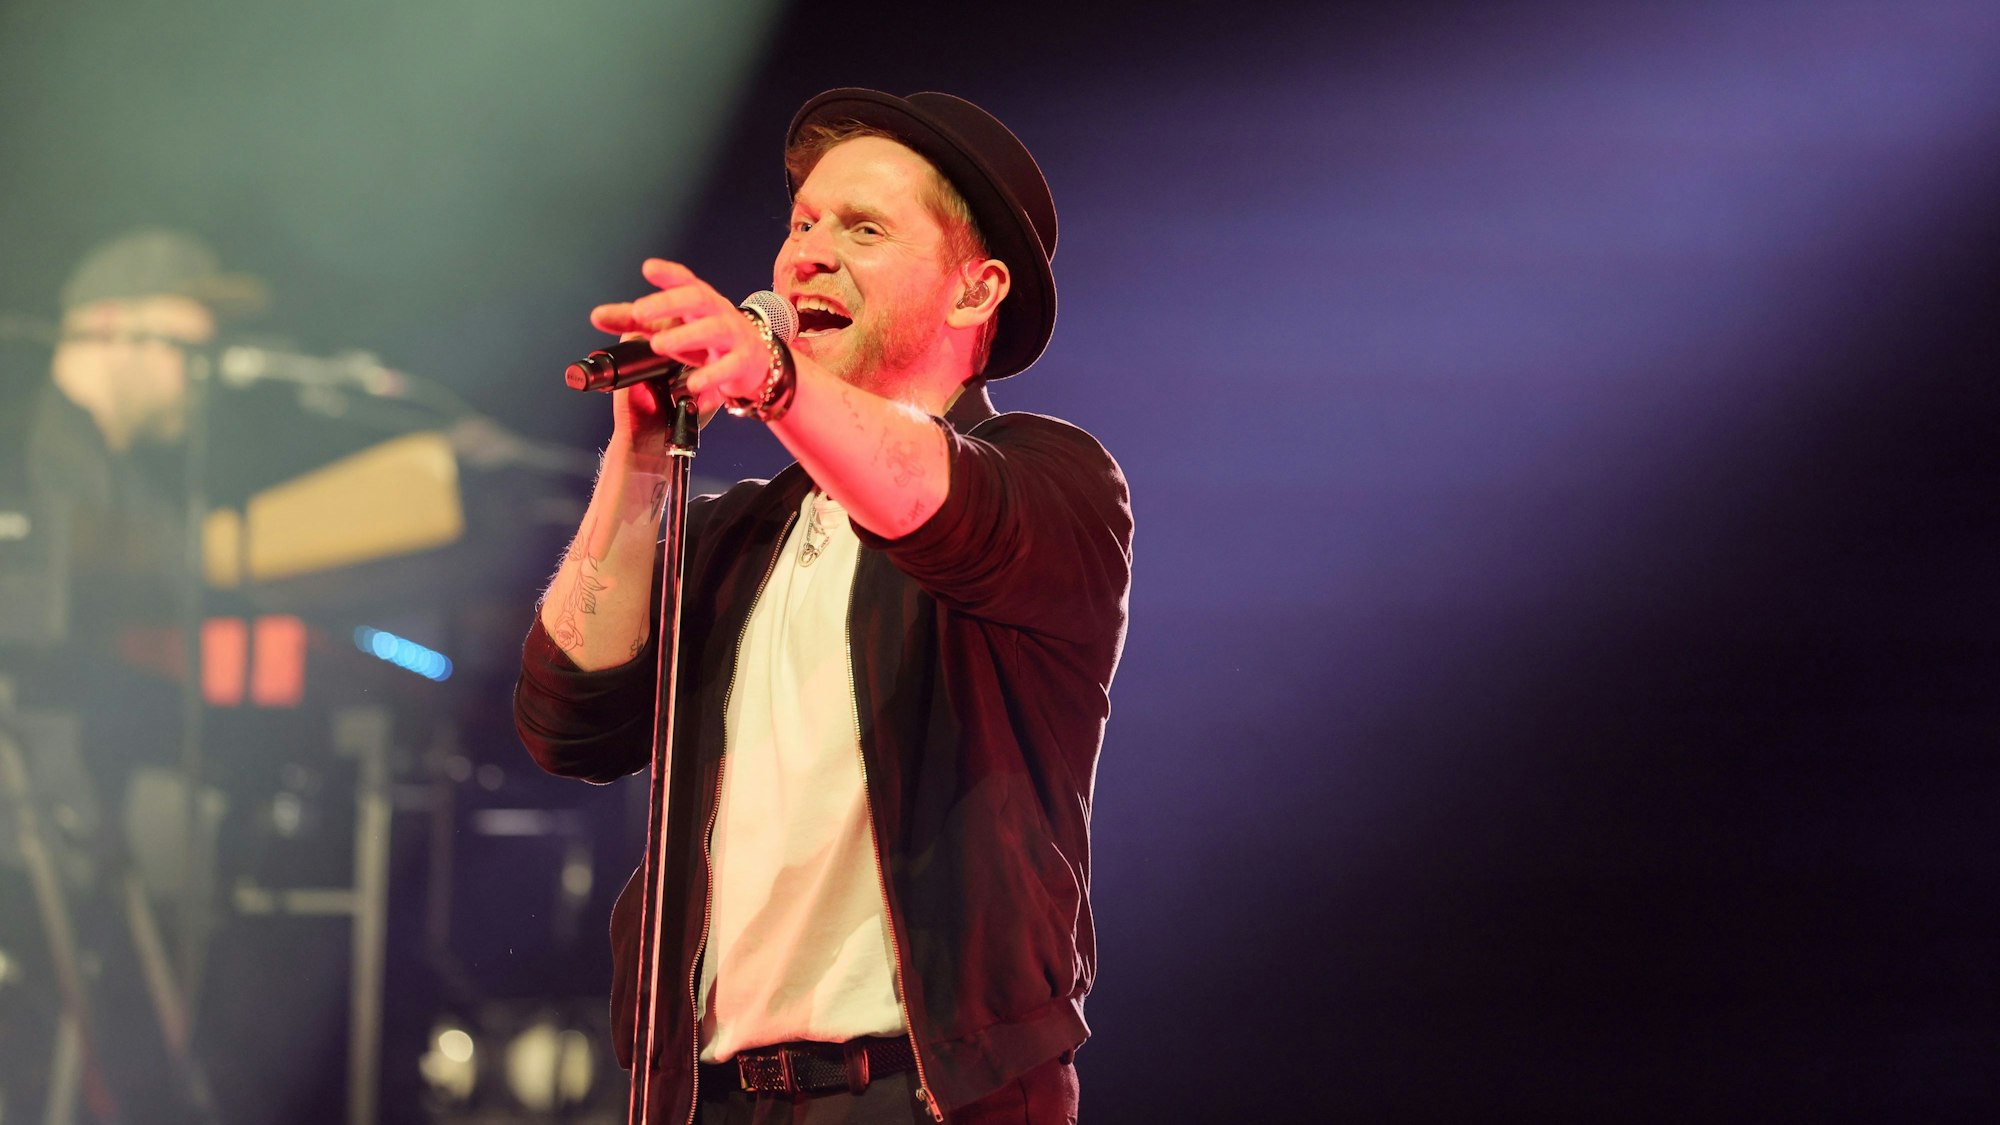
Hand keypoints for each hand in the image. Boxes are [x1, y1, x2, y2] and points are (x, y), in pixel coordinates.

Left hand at [589, 258, 767, 419]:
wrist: (753, 362)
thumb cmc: (707, 339)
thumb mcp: (672, 326)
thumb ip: (634, 321)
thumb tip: (597, 316)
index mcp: (699, 299)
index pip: (684, 279)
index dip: (668, 273)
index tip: (648, 268)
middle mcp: (717, 311)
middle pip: (697, 298)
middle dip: (669, 302)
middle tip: (640, 312)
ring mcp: (733, 335)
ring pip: (714, 329)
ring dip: (686, 336)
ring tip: (659, 345)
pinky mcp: (743, 362)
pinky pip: (729, 366)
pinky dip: (710, 375)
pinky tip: (692, 384)